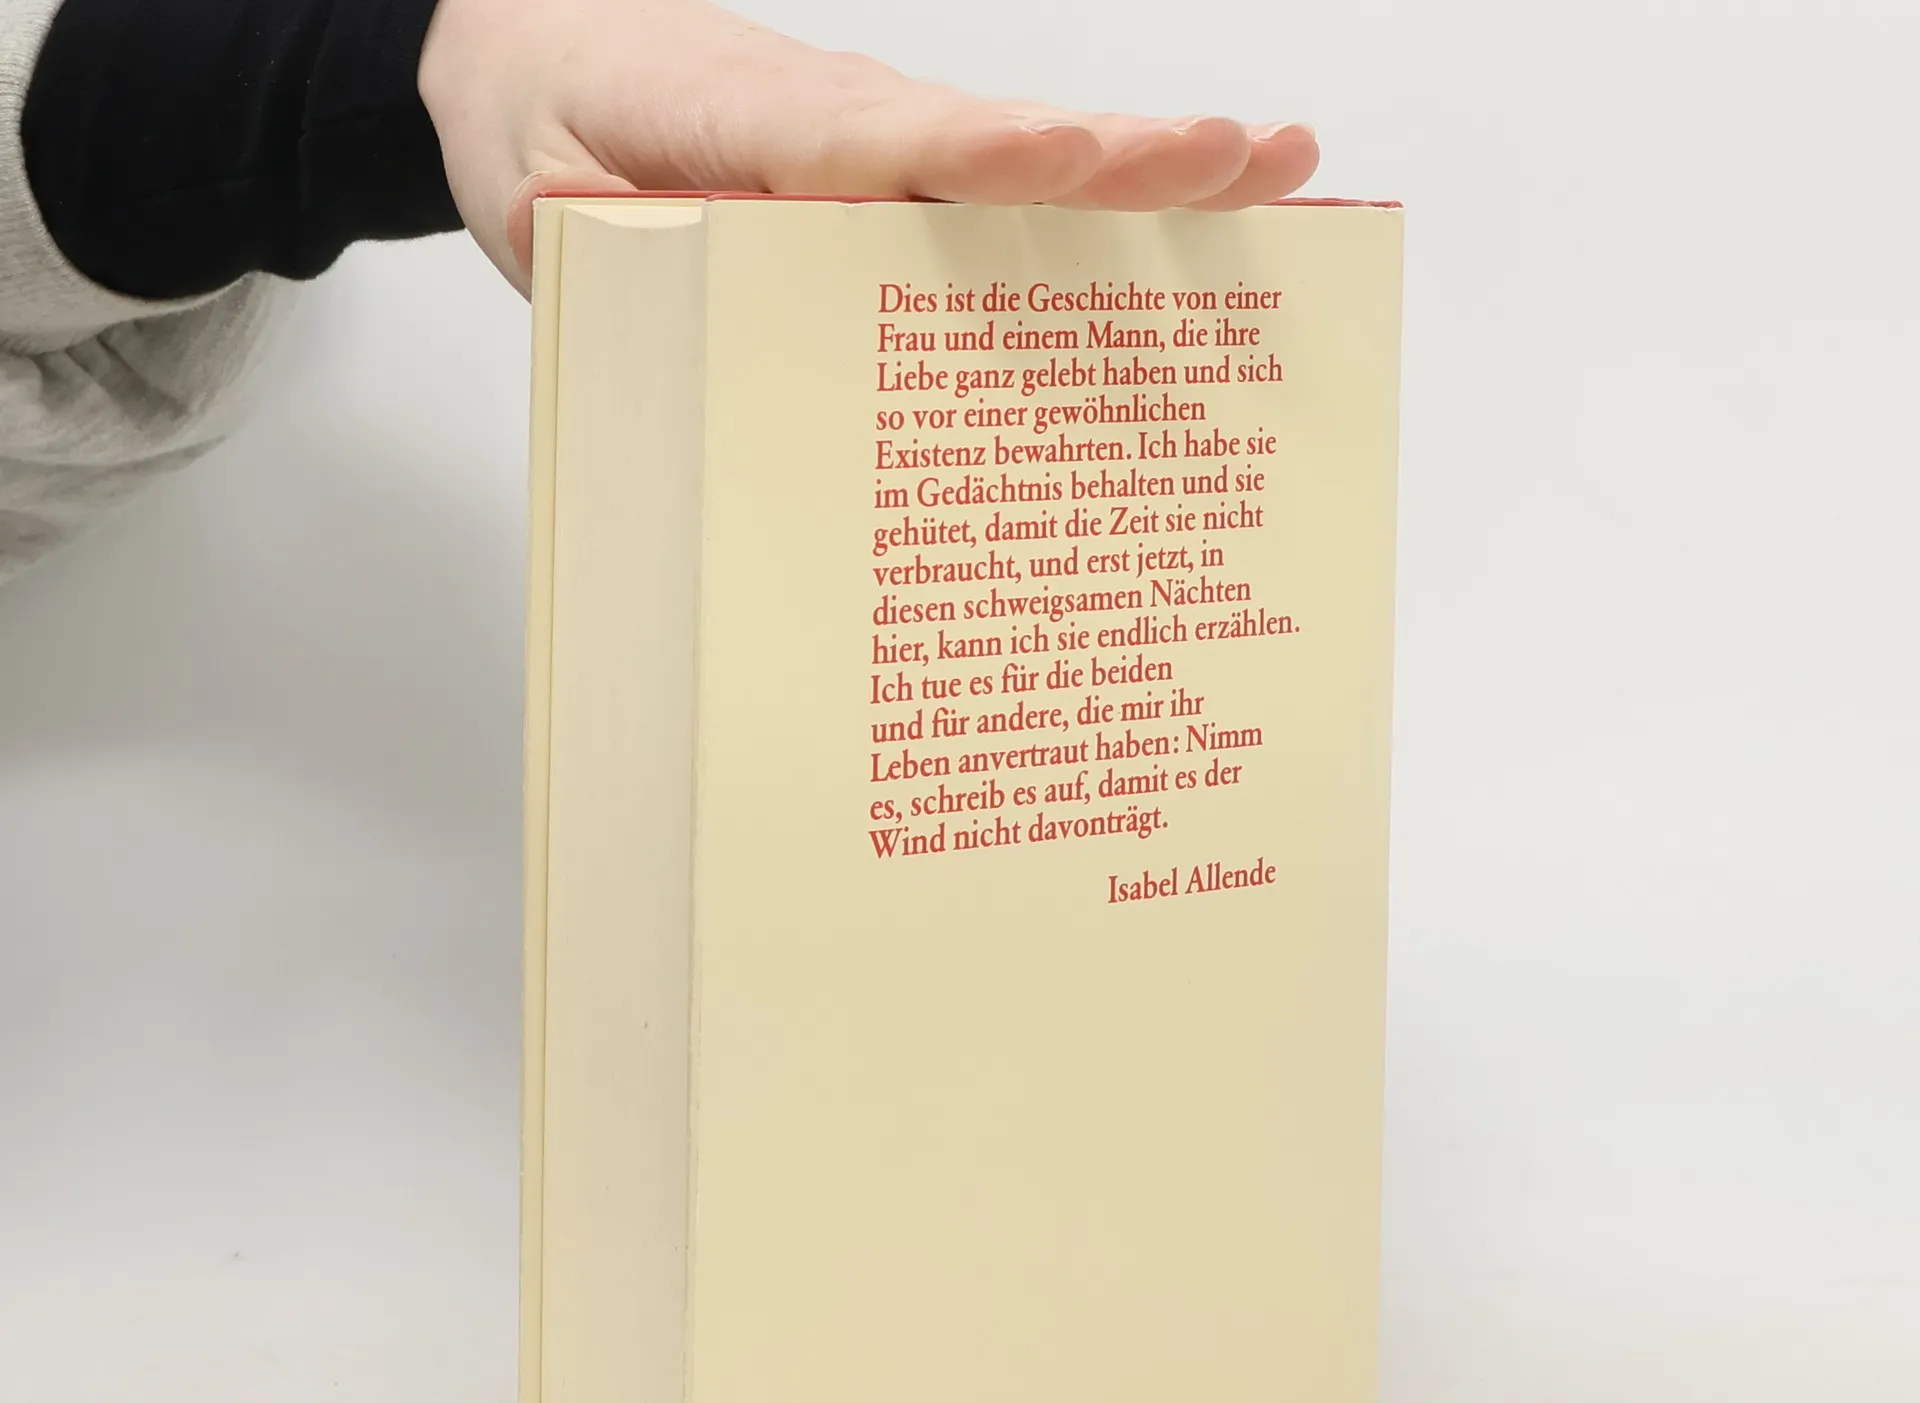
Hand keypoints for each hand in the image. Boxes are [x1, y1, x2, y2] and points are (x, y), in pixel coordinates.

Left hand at [418, 0, 1319, 293]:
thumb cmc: (546, 114)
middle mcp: (848, 124)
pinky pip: (1005, 200)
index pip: (880, 142)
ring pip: (1029, 167)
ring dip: (1152, 175)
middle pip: (998, 145)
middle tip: (1244, 154)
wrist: (536, 47)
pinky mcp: (898, 178)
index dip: (977, 154)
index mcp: (755, 121)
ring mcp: (886, 148)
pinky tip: (1190, 231)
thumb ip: (605, 248)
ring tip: (1277, 170)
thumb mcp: (539, 191)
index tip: (1067, 159)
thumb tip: (677, 305)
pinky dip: (1102, 213)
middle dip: (1123, 157)